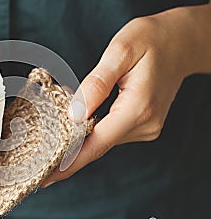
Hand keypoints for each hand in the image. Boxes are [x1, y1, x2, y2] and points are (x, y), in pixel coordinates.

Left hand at [42, 7, 197, 186]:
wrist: (182, 42)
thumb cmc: (151, 40)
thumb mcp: (121, 51)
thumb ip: (96, 84)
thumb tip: (74, 114)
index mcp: (138, 108)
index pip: (96, 144)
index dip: (69, 163)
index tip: (45, 178)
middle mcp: (144, 124)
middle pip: (96, 146)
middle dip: (67, 151)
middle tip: (37, 156)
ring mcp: (145, 127)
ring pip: (102, 139)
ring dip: (77, 136)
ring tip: (54, 122)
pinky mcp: (142, 124)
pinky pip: (110, 132)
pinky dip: (90, 129)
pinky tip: (76, 118)